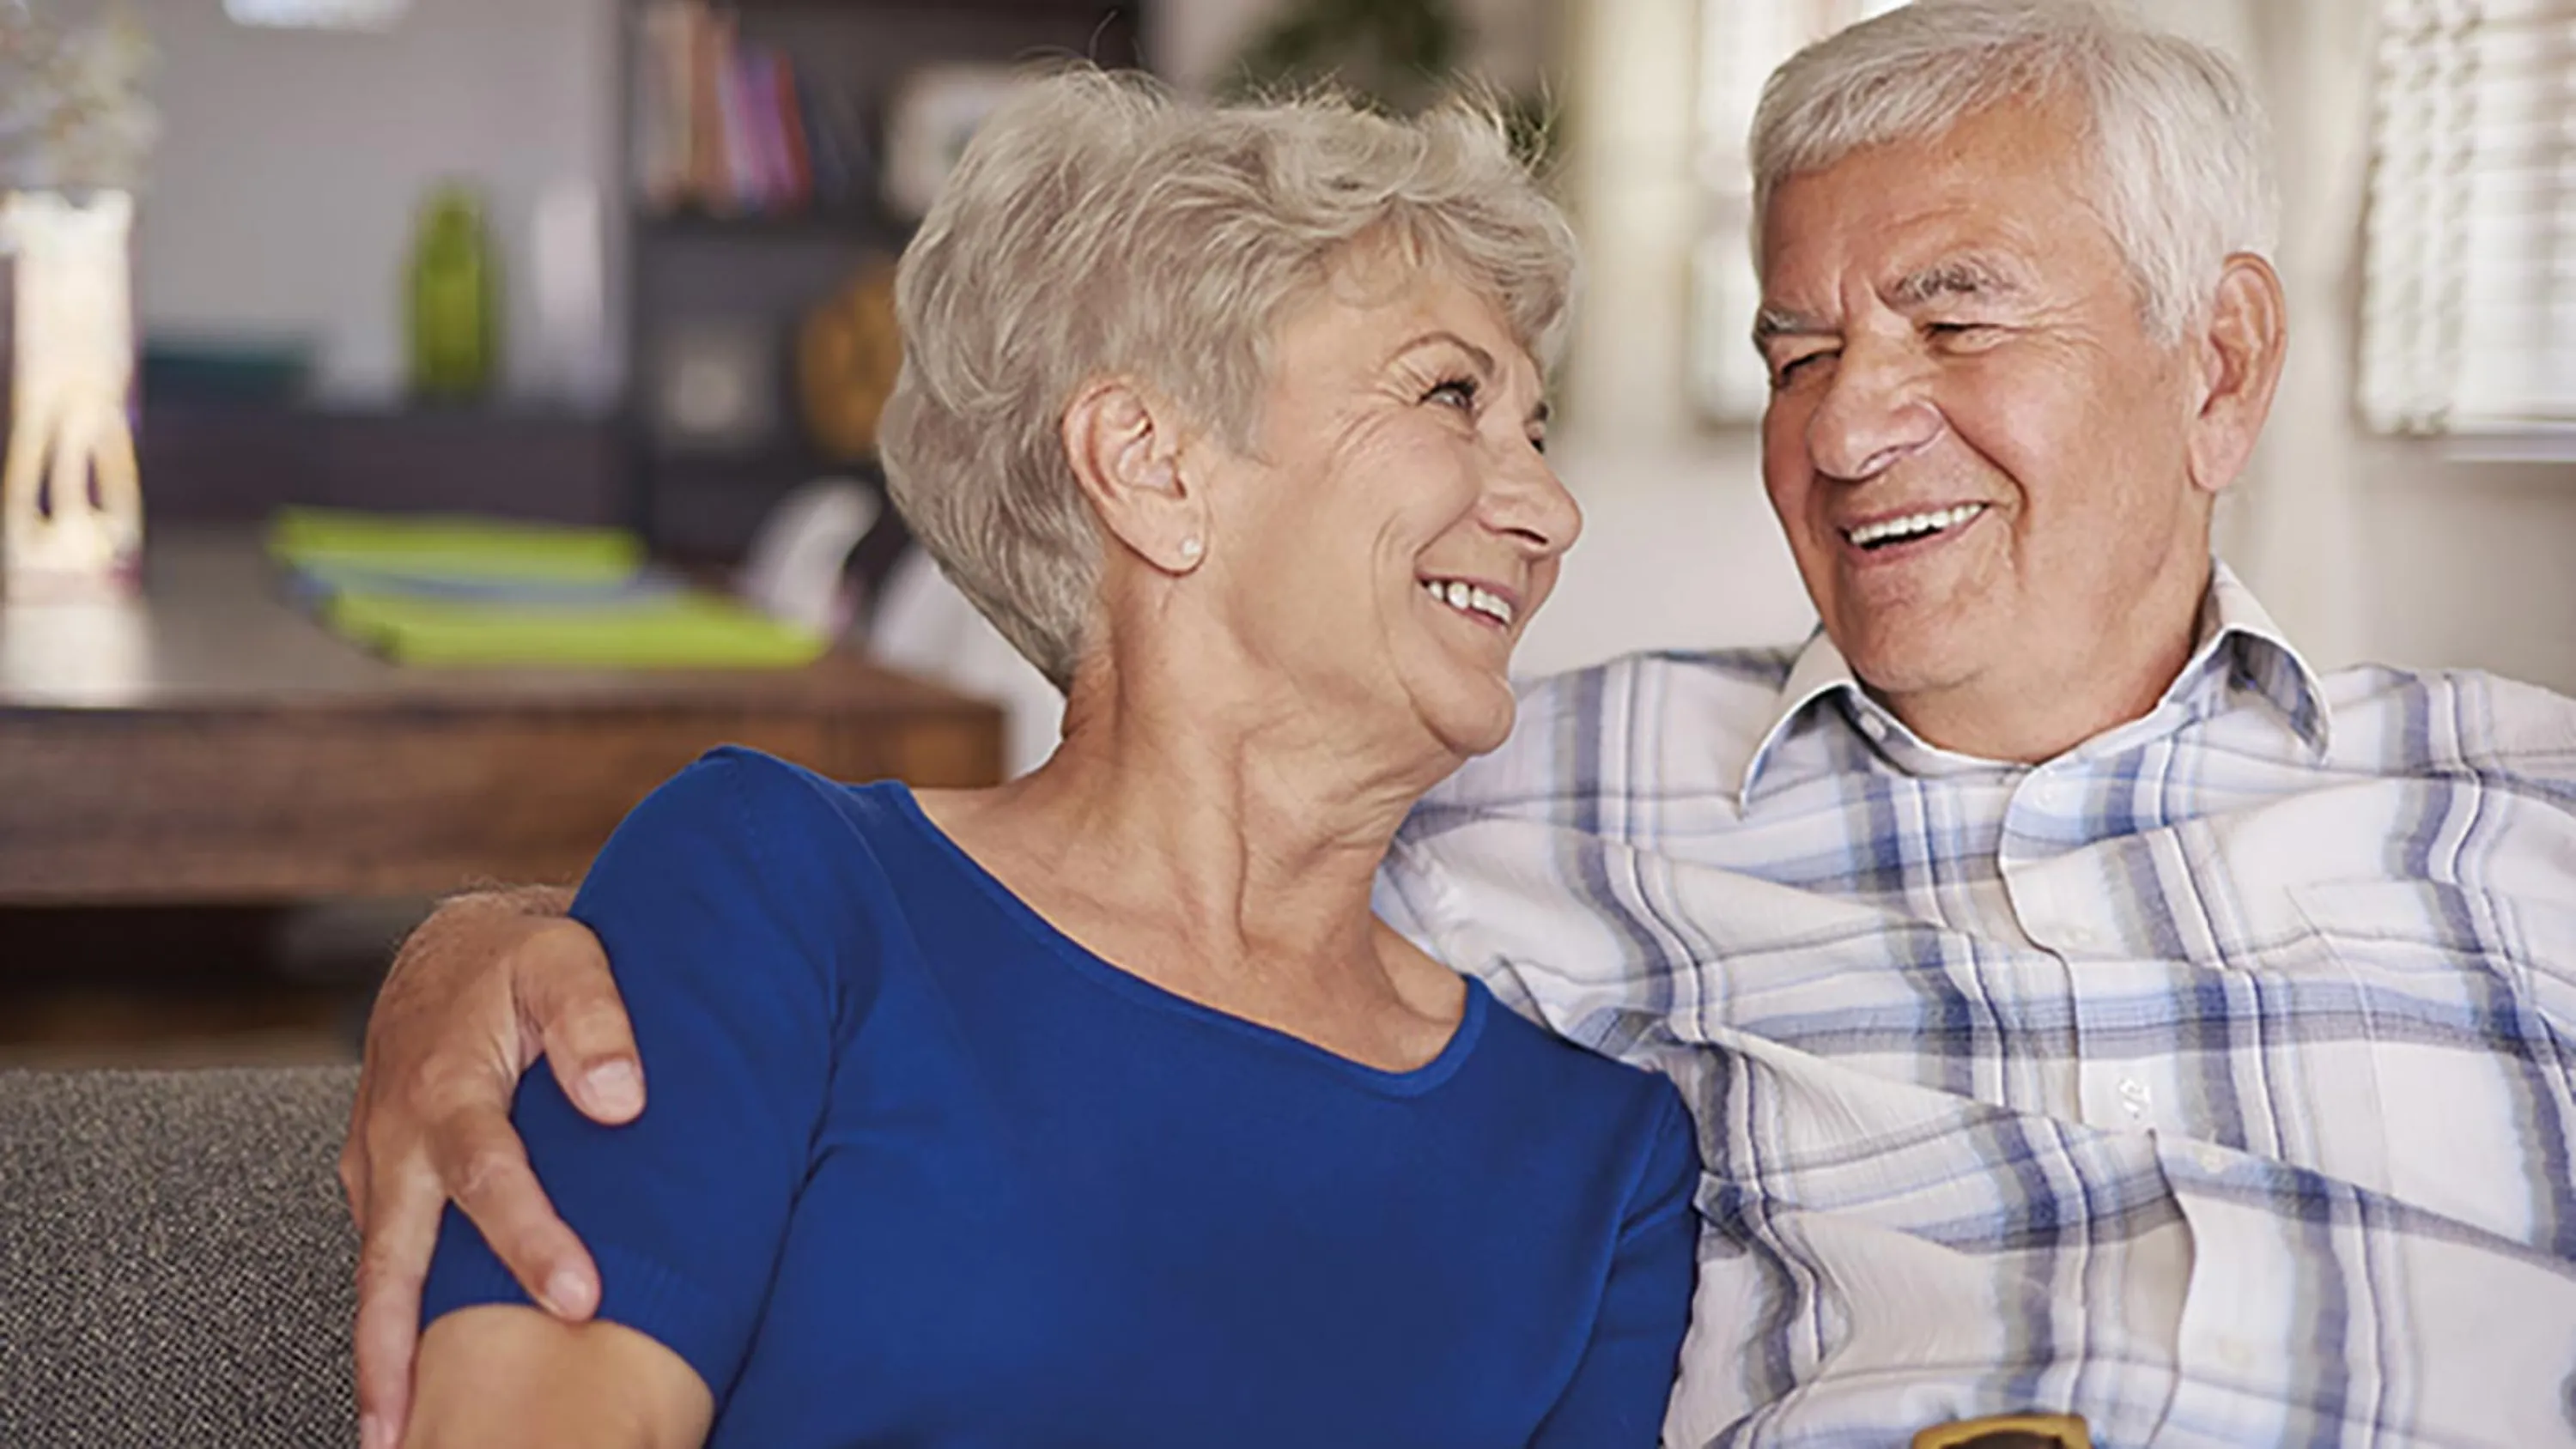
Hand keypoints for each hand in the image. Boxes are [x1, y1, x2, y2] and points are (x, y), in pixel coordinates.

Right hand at [338, 888, 638, 1448]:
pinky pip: (389, 1264)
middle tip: (416, 1432)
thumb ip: (595, 1019)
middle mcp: (396, 1142)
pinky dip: (396, 1326)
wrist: (446, 951)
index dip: (530, 1241)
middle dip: (399, 1353)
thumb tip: (622, 1098)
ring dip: (386, 1357)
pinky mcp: (380, 1189)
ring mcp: (379, 1171)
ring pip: (380, 1276)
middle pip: (393, 1263)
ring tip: (404, 1437)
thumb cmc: (517, 960)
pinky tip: (420, 1385)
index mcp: (444, 1090)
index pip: (488, 1176)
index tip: (580, 1299)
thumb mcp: (565, 958)